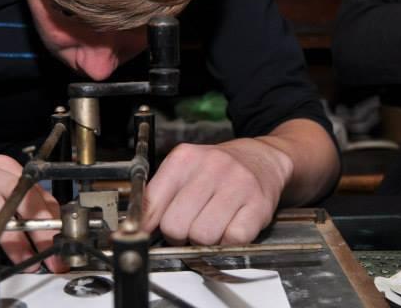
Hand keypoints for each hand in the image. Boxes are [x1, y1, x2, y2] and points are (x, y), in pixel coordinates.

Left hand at [142, 139, 292, 244]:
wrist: (261, 158)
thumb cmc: (218, 169)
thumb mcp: (183, 171)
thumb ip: (159, 196)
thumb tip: (139, 227)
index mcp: (184, 159)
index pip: (151, 202)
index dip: (147, 225)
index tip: (146, 234)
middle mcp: (210, 167)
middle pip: (175, 225)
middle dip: (178, 235)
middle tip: (187, 228)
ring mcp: (237, 185)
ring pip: (202, 236)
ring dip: (204, 240)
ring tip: (209, 226)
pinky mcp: (258, 204)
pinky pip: (232, 240)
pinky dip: (228, 242)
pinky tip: (228, 227)